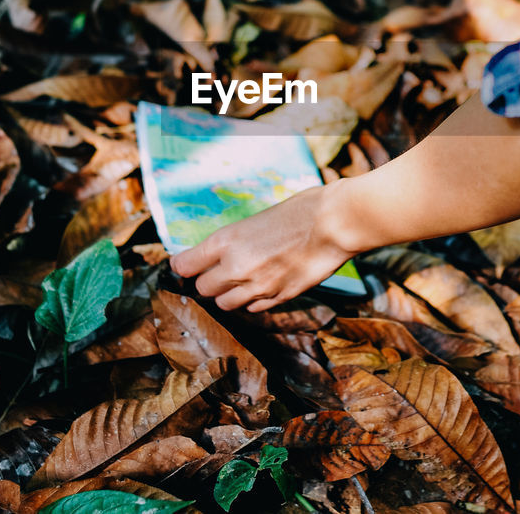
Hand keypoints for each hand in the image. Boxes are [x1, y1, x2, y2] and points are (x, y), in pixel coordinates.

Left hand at [170, 180, 360, 311]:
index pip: (185, 265)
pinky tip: (263, 285)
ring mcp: (258, 287)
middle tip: (217, 271)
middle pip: (202, 289)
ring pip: (225, 304)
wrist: (335, 224)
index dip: (184, 265)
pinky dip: (253, 300)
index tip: (187, 264)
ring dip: (229, 294)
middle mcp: (236, 267)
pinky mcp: (279, 298)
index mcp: (226, 241)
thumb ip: (235, 241)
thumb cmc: (300, 211)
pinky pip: (253, 308)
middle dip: (208, 281)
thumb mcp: (257, 219)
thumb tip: (218, 254)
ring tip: (242, 280)